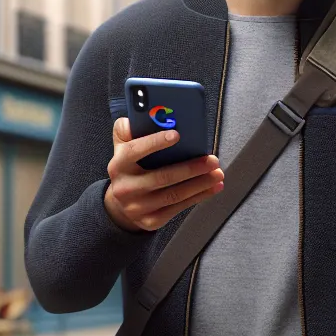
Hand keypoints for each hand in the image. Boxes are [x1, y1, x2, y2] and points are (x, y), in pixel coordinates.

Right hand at [102, 118, 224, 231]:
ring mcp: (137, 207)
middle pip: (162, 177)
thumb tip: (149, 114)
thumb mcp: (123, 147)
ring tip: (217, 173)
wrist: (121, 204)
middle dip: (191, 168)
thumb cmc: (130, 167)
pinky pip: (178, 208)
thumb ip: (129, 130)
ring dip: (200, 184)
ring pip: (174, 195)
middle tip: (212, 160)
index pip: (135, 151)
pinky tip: (212, 188)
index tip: (177, 134)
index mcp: (119, 164)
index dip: (155, 142)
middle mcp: (125, 187)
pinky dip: (199, 197)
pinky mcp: (150, 221)